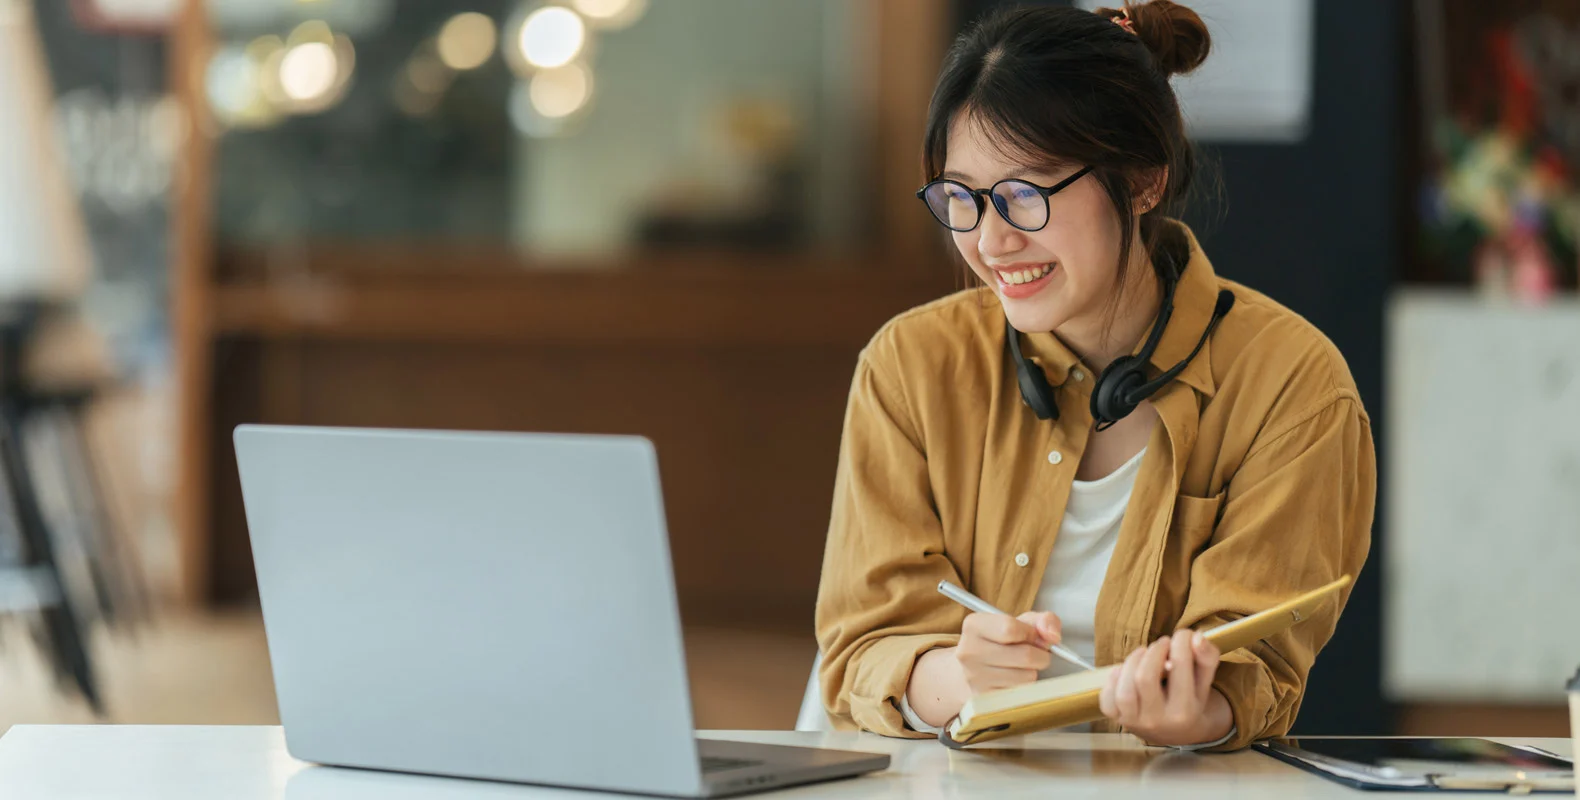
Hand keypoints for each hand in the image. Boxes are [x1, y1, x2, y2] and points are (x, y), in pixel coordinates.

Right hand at [955, 610, 1061, 695]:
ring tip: (1019, 667)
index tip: (1031, 635)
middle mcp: (969, 652)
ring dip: (1032, 672)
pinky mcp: (985, 700)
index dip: (1030, 633)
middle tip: (1033, 653)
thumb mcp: (1021, 623)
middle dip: (1039, 655)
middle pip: (1025, 655)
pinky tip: (1013, 680)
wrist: (973, 672)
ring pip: (1027, 677)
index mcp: (974, 626)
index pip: (1010, 628)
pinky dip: (1024, 687)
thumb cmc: (1001, 643)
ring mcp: (975, 678)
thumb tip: (1053, 636)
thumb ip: (1044, 621)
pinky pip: (1022, 694)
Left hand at [1098, 630, 1232, 746]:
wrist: (1179, 732)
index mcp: (1185, 711)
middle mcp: (1159, 720)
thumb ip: (1206, 657)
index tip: (1182, 636)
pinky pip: (1107, 699)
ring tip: (1143, 654)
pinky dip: (1113, 680)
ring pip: (1124, 689)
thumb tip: (1196, 636)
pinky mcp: (1118, 720)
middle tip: (1162, 644)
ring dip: (1132, 662)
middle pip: (1145, 677)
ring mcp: (1135, 722)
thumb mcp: (1205, 680)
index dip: (1180, 641)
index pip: (1179, 666)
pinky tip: (1126, 671)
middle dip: (1153, 651)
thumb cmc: (1191, 700)